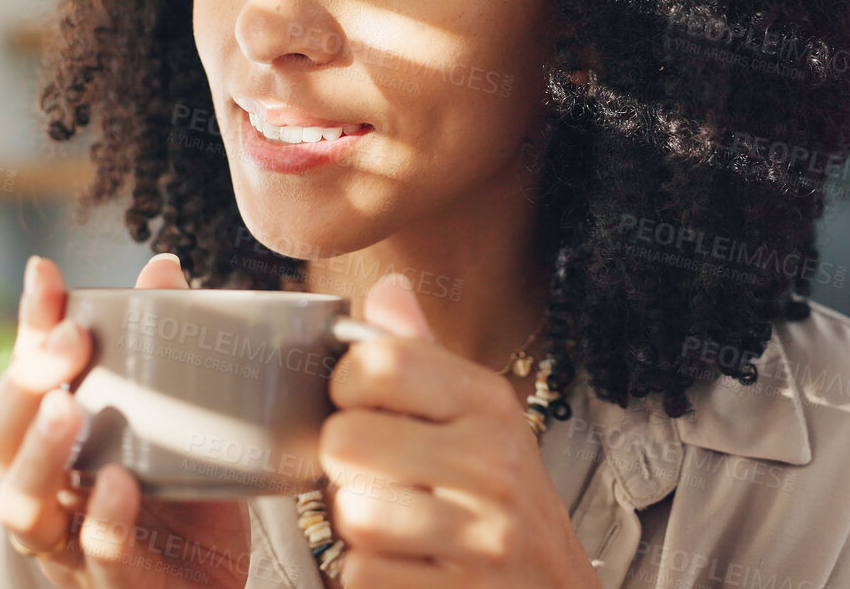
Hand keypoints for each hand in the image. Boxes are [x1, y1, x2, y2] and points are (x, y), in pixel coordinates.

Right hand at [0, 253, 251, 588]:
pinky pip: (96, 554)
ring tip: (69, 409)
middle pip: (0, 437)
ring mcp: (71, 542)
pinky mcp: (116, 582)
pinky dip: (105, 519)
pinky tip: (120, 484)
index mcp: (52, 443)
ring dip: (40, 454)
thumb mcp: (175, 421)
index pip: (24, 375)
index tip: (45, 272)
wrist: (210, 588)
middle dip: (24, 385)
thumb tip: (162, 267)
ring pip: (21, 505)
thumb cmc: (182, 501)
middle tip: (67, 342)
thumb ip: (166, 350)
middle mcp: (46, 490)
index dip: (29, 325)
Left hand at [319, 274, 598, 588]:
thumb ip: (422, 359)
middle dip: (345, 468)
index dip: (345, 386)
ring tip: (398, 529)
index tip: (360, 407)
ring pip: (353, 514)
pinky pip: (362, 575)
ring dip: (358, 530)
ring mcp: (486, 537)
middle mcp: (496, 464)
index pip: (380, 362)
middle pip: (346, 440)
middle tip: (379, 480)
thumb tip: (386, 289)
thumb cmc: (504, 508)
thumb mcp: (480, 422)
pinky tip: (410, 570)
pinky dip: (371, 577)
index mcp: (490, 405)